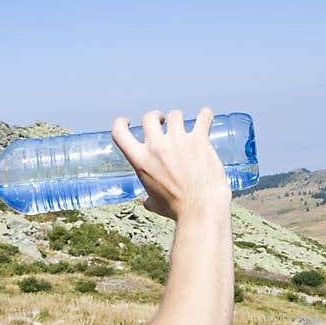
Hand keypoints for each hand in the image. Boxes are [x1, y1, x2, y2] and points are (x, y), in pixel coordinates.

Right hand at [111, 108, 228, 220]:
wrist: (200, 209)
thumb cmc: (178, 210)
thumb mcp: (155, 204)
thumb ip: (149, 198)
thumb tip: (147, 201)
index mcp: (140, 161)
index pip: (119, 133)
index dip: (121, 123)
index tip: (128, 122)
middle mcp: (156, 147)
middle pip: (149, 117)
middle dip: (156, 118)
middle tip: (163, 123)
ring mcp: (178, 141)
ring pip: (175, 115)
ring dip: (179, 119)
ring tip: (185, 127)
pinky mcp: (199, 140)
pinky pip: (203, 117)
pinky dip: (205, 115)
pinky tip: (206, 117)